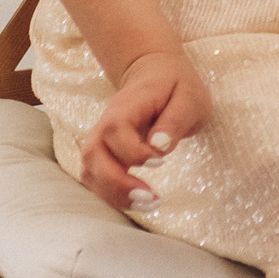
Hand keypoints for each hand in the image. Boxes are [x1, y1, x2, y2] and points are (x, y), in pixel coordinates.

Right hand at [77, 50, 209, 211]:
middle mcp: (105, 123)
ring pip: (90, 172)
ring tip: (147, 204)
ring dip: (113, 194)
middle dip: (117, 184)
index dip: (133, 151)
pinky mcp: (103, 154)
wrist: (154, 73)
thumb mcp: (188, 97)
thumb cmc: (176, 86)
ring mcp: (100, 139)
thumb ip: (175, 120)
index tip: (160, 162)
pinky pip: (95, 179)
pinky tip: (135, 202)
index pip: (115, 129)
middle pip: (93, 156)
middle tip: (150, 198)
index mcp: (127, 105)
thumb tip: (159, 147)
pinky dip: (110, 194)